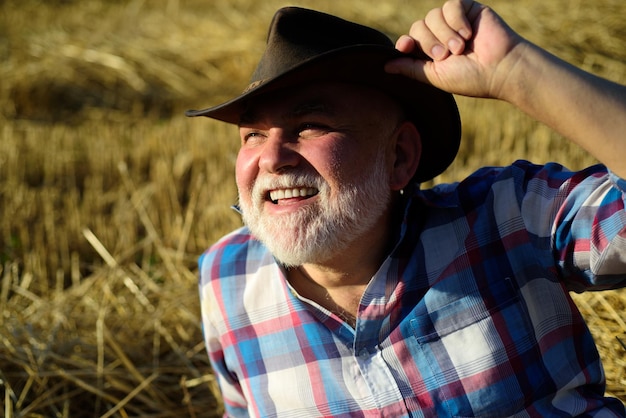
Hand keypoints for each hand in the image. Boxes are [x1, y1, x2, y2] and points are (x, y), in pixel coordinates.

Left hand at [385, 0, 524, 99]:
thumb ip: (410, 69)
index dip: (406, 43)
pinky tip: (468, 34)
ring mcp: (454, 21)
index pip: (409, 40)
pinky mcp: (468, 8)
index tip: (406, 47)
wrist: (501, 69)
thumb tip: (385, 65)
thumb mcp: (434, 77)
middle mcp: (440, 35)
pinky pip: (451, 5)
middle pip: (418, 27)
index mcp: (430, 52)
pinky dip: (457, 21)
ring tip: (460, 48)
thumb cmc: (470, 78)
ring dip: (444, 34)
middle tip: (446, 56)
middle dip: (429, 42)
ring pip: (432, 16)